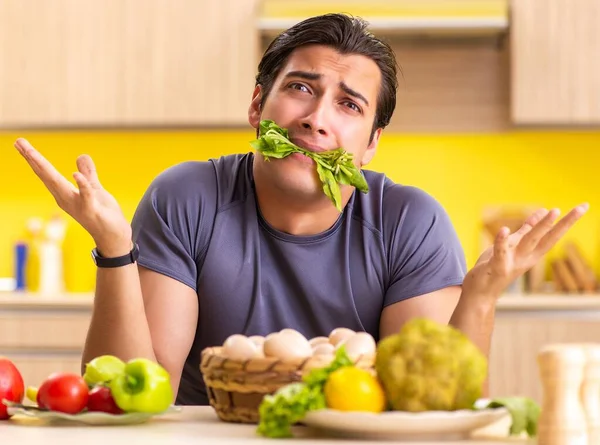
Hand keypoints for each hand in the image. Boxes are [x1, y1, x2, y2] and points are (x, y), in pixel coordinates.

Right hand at [14, 138, 131, 256]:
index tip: (20, 142)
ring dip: (46, 169)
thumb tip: (81, 156)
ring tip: (32, 154)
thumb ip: (88, 174)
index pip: (46, 173)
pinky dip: (81, 186)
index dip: (34, 158)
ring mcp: (77, 205)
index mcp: (64, 193)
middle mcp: (66, 199)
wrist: (114, 237)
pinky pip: (86, 196)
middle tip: (19, 143)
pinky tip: (75, 174)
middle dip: (33, 159)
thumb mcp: (94, 189)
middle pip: (46, 176)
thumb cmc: (103, 214)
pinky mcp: (92, 211)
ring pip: (59, 185)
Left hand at [462, 204, 588, 298]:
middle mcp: (526, 258)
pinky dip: (502, 241)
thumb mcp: (514, 245)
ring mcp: (513, 263)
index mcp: (532, 253)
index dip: (567, 221)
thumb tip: (543, 211)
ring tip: (552, 211)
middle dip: (563, 224)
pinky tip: (504, 229)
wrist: (481, 293)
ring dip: (540, 227)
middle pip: (547, 238)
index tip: (583, 206)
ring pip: (529, 242)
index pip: (553, 235)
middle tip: (580, 209)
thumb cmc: (496, 267)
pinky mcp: (497, 267)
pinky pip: (500, 252)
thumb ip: (527, 230)